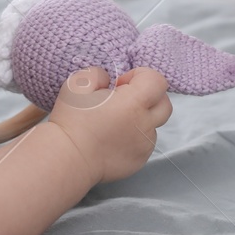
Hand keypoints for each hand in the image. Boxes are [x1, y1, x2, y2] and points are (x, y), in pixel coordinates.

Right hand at [48, 66, 172, 181]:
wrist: (68, 157)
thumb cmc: (71, 121)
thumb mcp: (77, 84)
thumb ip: (97, 74)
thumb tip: (109, 81)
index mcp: (133, 103)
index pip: (156, 80)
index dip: (139, 76)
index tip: (119, 84)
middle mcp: (145, 124)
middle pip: (165, 104)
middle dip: (149, 97)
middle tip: (124, 100)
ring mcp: (144, 145)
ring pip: (153, 125)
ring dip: (139, 119)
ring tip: (113, 123)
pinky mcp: (140, 160)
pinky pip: (144, 143)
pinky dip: (133, 137)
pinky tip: (111, 139)